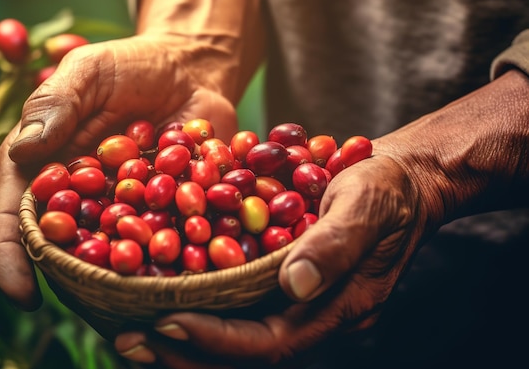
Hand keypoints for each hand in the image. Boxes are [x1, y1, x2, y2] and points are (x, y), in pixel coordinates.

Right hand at [0, 35, 239, 309]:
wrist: (191, 68)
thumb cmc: (131, 64)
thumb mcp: (89, 70)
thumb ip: (57, 102)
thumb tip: (25, 150)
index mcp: (47, 165)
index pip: (17, 213)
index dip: (11, 253)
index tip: (20, 291)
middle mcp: (83, 196)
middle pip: (65, 244)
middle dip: (70, 276)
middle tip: (84, 300)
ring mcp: (129, 206)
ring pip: (117, 249)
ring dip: (125, 273)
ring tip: (139, 290)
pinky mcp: (172, 207)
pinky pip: (170, 235)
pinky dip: (175, 251)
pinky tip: (189, 267)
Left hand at [113, 69, 528, 367]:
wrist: (404, 181)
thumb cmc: (388, 188)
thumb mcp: (367, 204)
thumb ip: (335, 244)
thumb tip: (294, 284)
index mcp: (339, 307)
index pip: (270, 342)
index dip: (216, 338)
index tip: (166, 324)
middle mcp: (317, 316)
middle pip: (246, 354)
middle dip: (187, 353)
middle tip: (130, 341)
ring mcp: (303, 305)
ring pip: (240, 340)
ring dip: (186, 342)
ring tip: (133, 334)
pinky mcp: (290, 288)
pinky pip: (242, 314)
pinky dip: (202, 314)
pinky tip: (166, 301)